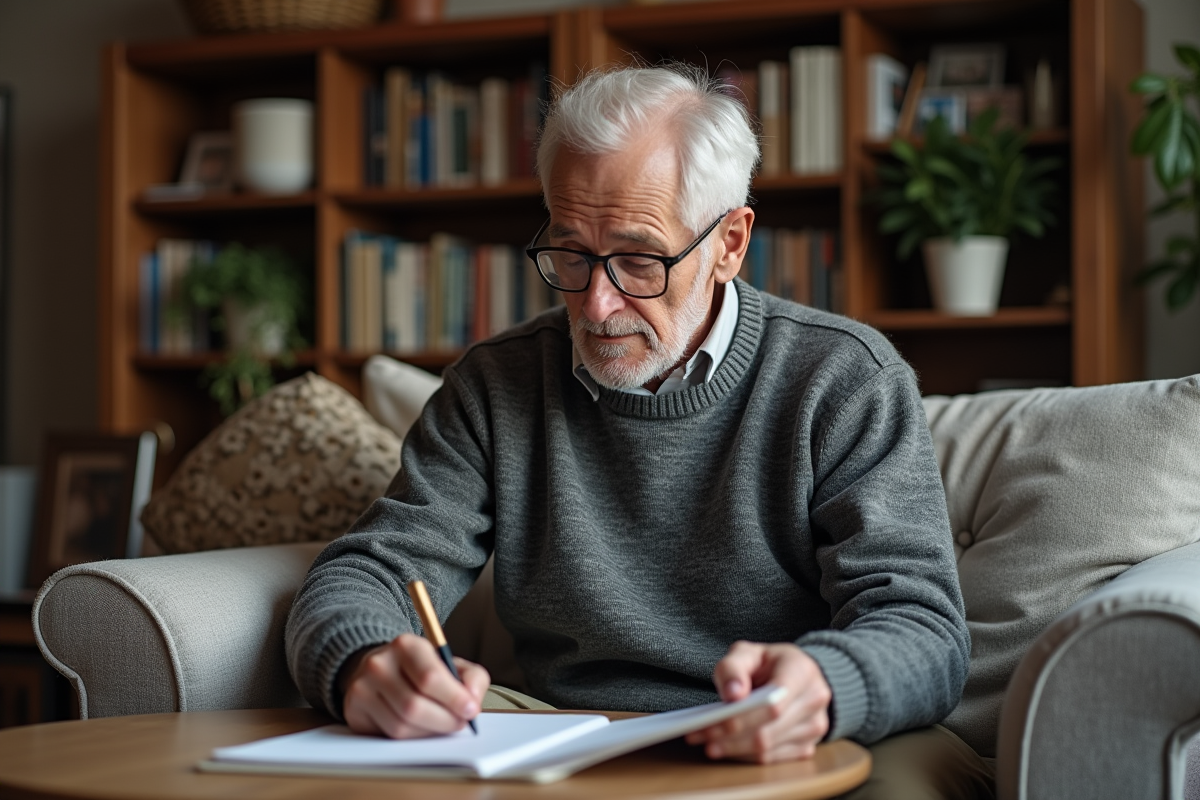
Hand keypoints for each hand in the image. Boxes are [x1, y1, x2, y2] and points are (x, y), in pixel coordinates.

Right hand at [337, 633, 489, 738]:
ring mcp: (362, 687)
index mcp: (406, 645)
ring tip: (442, 725)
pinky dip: (411, 738)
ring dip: (429, 732)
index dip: (454, 698)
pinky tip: (421, 728)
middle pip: (414, 706)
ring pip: (401, 725)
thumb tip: (473, 701)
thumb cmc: (420, 669)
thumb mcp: (449, 663)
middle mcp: (379, 663)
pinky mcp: (354, 710)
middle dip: (444, 721)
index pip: (430, 677)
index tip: (470, 710)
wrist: (380, 670)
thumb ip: (472, 677)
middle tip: (460, 723)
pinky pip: (388, 735)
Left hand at [685, 641, 831, 763]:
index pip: (773, 703)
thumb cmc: (769, 663)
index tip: (712, 721)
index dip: (742, 716)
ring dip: (733, 749)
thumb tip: (732, 695)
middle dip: (729, 737)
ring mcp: (815, 727)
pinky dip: (744, 756)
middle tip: (698, 736)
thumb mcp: (748, 652)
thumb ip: (734, 667)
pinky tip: (725, 748)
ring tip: (705, 742)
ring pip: (768, 749)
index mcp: (803, 672)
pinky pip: (771, 759)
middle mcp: (815, 700)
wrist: (798, 675)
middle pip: (768, 730)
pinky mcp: (807, 746)